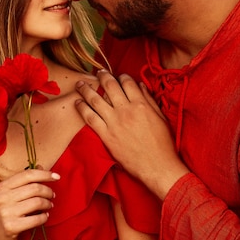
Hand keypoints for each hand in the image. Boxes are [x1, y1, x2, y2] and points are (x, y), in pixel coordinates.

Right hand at [0, 169, 57, 239]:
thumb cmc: (4, 215)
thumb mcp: (9, 195)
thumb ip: (24, 181)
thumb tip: (41, 167)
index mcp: (2, 187)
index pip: (27, 174)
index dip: (44, 174)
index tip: (56, 177)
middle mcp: (2, 198)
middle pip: (34, 188)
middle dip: (48, 191)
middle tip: (52, 196)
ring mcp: (6, 213)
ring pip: (37, 202)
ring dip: (47, 204)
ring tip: (49, 206)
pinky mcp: (11, 227)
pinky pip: (36, 219)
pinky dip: (44, 217)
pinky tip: (44, 217)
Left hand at [76, 70, 188, 198]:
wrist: (157, 166)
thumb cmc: (162, 144)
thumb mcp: (160, 117)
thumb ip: (149, 100)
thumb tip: (140, 85)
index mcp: (141, 104)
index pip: (127, 82)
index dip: (120, 76)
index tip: (116, 75)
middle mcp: (126, 110)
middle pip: (109, 86)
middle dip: (102, 76)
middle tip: (97, 72)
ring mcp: (114, 122)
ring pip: (95, 100)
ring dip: (86, 89)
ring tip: (80, 83)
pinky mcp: (106, 135)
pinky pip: (90, 118)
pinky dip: (82, 108)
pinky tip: (77, 102)